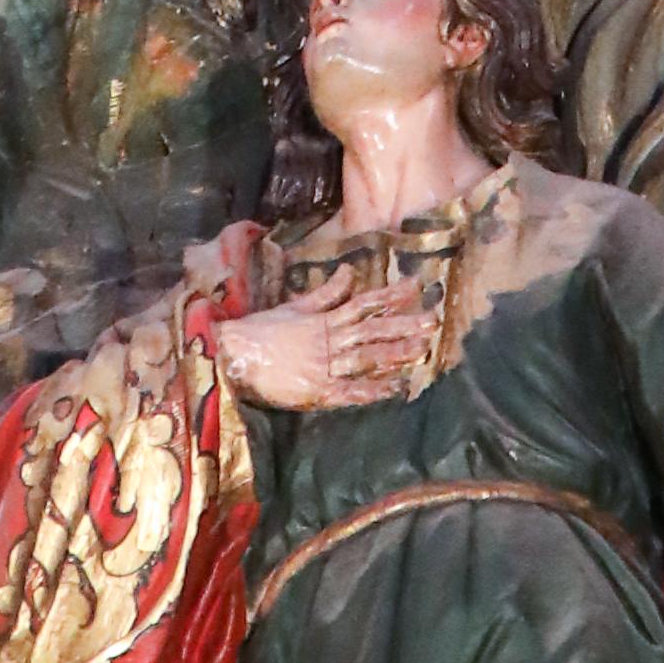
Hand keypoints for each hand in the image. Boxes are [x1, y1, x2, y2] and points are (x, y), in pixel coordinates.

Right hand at [214, 264, 440, 413]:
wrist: (229, 354)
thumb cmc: (260, 332)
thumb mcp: (294, 307)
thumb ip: (326, 293)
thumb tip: (349, 271)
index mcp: (323, 319)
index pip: (363, 304)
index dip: (391, 296)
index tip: (417, 286)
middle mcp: (328, 340)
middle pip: (372, 330)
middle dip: (403, 325)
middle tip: (433, 320)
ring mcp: (323, 365)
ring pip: (365, 357)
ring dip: (394, 354)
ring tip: (422, 350)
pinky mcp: (316, 391)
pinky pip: (348, 391)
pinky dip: (370, 391)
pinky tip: (393, 390)